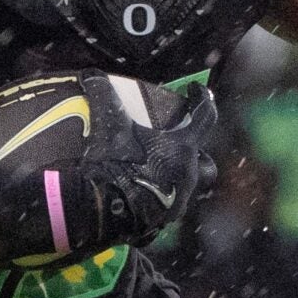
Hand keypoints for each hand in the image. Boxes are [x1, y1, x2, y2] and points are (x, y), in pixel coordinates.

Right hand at [76, 81, 216, 250]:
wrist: (101, 211)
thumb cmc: (113, 164)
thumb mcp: (108, 124)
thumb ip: (104, 94)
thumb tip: (92, 75)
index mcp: (183, 148)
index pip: (205, 115)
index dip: (201, 98)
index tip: (194, 91)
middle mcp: (187, 176)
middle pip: (204, 159)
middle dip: (193, 151)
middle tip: (174, 143)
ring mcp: (177, 202)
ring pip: (187, 186)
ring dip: (177, 177)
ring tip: (157, 171)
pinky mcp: (162, 222)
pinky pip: (167, 206)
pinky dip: (159, 198)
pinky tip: (140, 192)